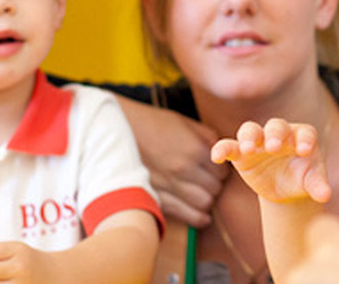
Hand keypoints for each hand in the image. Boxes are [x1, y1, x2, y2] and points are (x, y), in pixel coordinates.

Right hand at [117, 98, 225, 225]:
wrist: (116, 130)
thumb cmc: (150, 123)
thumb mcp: (182, 122)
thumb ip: (207, 137)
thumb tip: (222, 152)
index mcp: (194, 149)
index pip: (222, 171)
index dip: (220, 170)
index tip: (213, 168)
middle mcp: (183, 170)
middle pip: (215, 189)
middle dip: (214, 185)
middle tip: (206, 180)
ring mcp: (169, 186)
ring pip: (204, 204)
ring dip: (205, 200)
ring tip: (199, 193)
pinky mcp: (156, 197)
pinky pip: (187, 216)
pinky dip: (198, 217)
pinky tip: (200, 213)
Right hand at [211, 118, 331, 203]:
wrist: (284, 188)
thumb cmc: (301, 179)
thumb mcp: (310, 182)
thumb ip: (317, 186)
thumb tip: (325, 195)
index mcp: (302, 137)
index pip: (305, 133)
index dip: (304, 139)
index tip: (304, 151)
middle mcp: (280, 134)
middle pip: (276, 126)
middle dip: (275, 135)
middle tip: (273, 146)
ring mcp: (259, 141)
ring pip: (251, 130)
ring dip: (249, 137)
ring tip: (248, 148)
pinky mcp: (241, 153)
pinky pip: (229, 146)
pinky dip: (222, 148)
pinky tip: (216, 156)